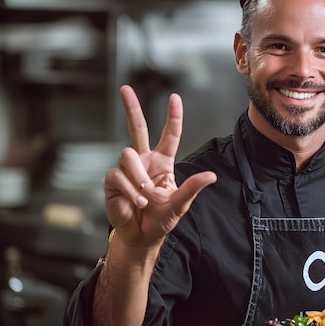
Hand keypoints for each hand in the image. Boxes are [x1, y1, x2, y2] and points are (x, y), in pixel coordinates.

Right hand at [103, 85, 216, 248]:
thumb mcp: (181, 204)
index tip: (174, 98)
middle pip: (137, 128)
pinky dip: (130, 191)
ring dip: (139, 179)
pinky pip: (119, 175)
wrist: (141, 236)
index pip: (169, 135)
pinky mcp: (113, 180)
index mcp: (162, 162)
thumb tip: (211, 176)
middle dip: (131, 108)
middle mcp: (144, 161)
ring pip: (129, 156)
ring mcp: (127, 169)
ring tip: (146, 198)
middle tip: (125, 89)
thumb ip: (193, 188)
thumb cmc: (161, 219)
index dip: (173, 117)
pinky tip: (136, 202)